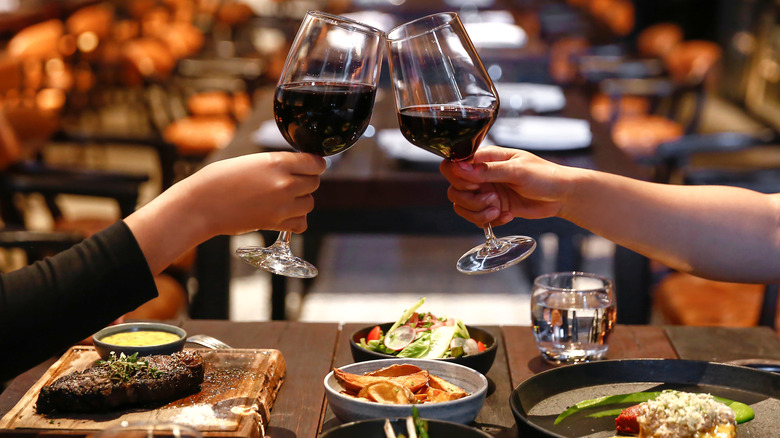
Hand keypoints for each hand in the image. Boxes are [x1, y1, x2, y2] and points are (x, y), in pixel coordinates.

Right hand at [127, 151, 326, 274]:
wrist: (201, 205)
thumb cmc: (219, 180)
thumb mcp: (251, 161)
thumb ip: (277, 164)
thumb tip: (297, 169)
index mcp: (278, 162)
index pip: (316, 163)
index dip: (314, 164)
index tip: (310, 166)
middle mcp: (284, 184)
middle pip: (315, 183)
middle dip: (306, 182)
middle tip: (291, 182)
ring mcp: (282, 206)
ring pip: (310, 203)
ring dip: (301, 200)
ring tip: (284, 198)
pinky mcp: (275, 223)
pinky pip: (301, 223)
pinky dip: (296, 220)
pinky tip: (284, 215)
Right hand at [439, 146, 571, 226]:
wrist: (562, 196)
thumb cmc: (544, 176)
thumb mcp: (517, 171)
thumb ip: (488, 170)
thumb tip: (460, 167)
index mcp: (485, 158)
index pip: (454, 165)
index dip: (459, 178)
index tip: (476, 185)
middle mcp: (482, 175)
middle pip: (454, 189)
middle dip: (471, 199)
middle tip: (493, 198)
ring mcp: (486, 192)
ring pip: (463, 206)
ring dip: (478, 212)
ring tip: (499, 210)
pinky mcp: (492, 208)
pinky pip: (477, 218)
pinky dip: (489, 220)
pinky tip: (507, 215)